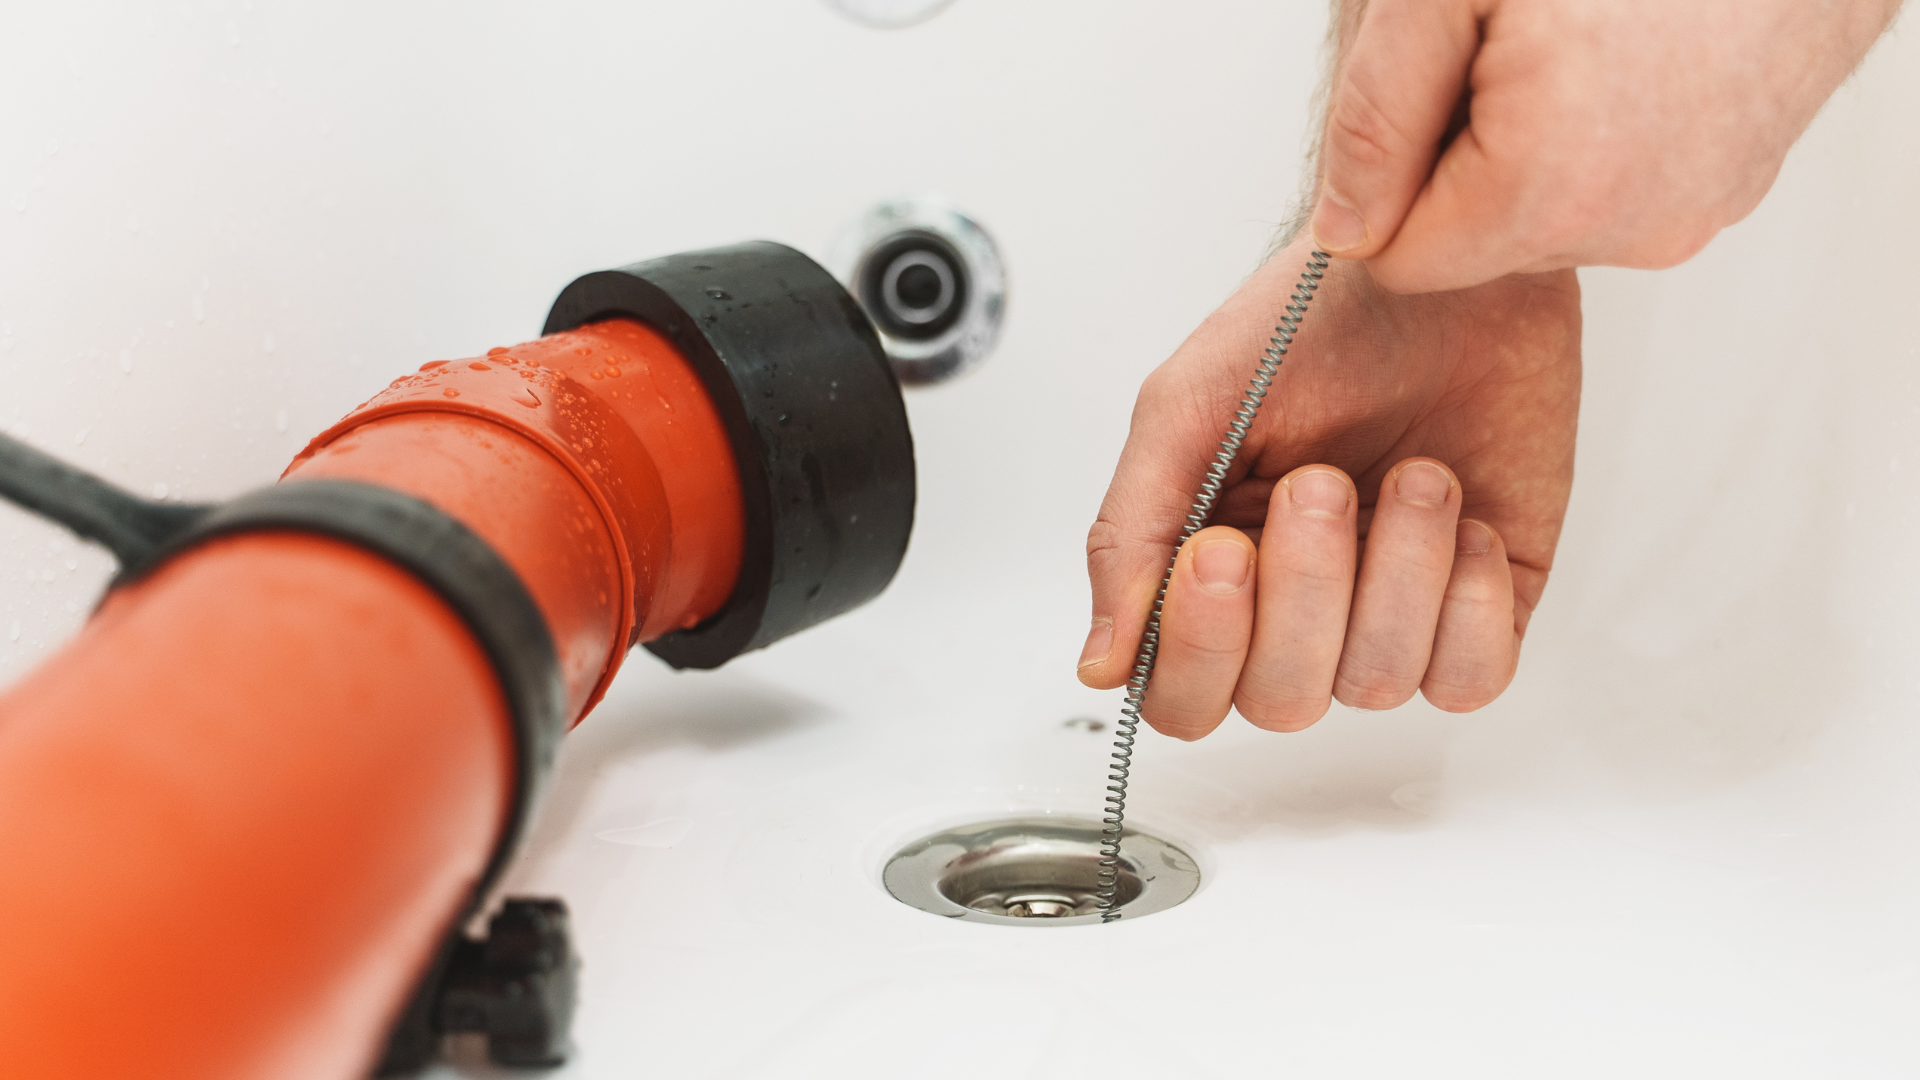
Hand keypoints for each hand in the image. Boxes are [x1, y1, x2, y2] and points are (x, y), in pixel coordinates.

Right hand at [1077, 241, 1579, 736]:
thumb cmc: (1311, 320)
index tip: (1220, 550)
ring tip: (1414, 474)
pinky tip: (1462, 518)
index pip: (1182, 695)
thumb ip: (1129, 536)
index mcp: (1210, 574)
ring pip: (1375, 684)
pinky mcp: (1480, 603)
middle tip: (1322, 483)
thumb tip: (1101, 664)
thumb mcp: (1185, 409)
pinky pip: (1471, 679)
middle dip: (1304, 592)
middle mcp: (1296, 610)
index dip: (1200, 649)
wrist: (1442, 262)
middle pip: (1278, 702)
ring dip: (1396, 570)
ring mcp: (1390, 613)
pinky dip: (1465, 601)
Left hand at [1309, 0, 1900, 292]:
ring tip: (1574, 45)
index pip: (1401, 260)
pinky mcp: (1728, 190)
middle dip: (1463, 158)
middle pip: (1474, 245)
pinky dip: (1599, 139)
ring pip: (1545, 222)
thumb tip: (1344, 224)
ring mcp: (1688, 215)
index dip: (1392, 173)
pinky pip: (1617, 194)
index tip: (1433, 87)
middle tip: (1507, 50)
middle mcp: (1631, 227)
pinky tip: (1625, 58)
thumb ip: (1377, 118)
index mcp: (1549, 190)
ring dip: (1530, 148)